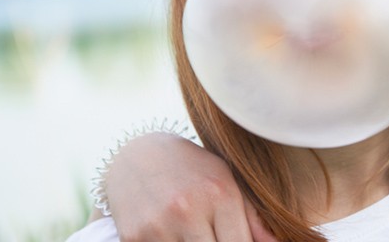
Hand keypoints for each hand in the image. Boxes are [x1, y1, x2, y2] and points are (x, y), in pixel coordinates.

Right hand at [105, 133, 277, 241]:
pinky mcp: (133, 236)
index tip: (235, 240)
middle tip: (212, 235)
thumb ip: (254, 216)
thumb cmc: (192, 169)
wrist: (136, 155)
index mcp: (219, 195)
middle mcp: (188, 210)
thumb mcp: (227, 180)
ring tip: (194, 234)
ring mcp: (157, 226)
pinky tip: (171, 236)